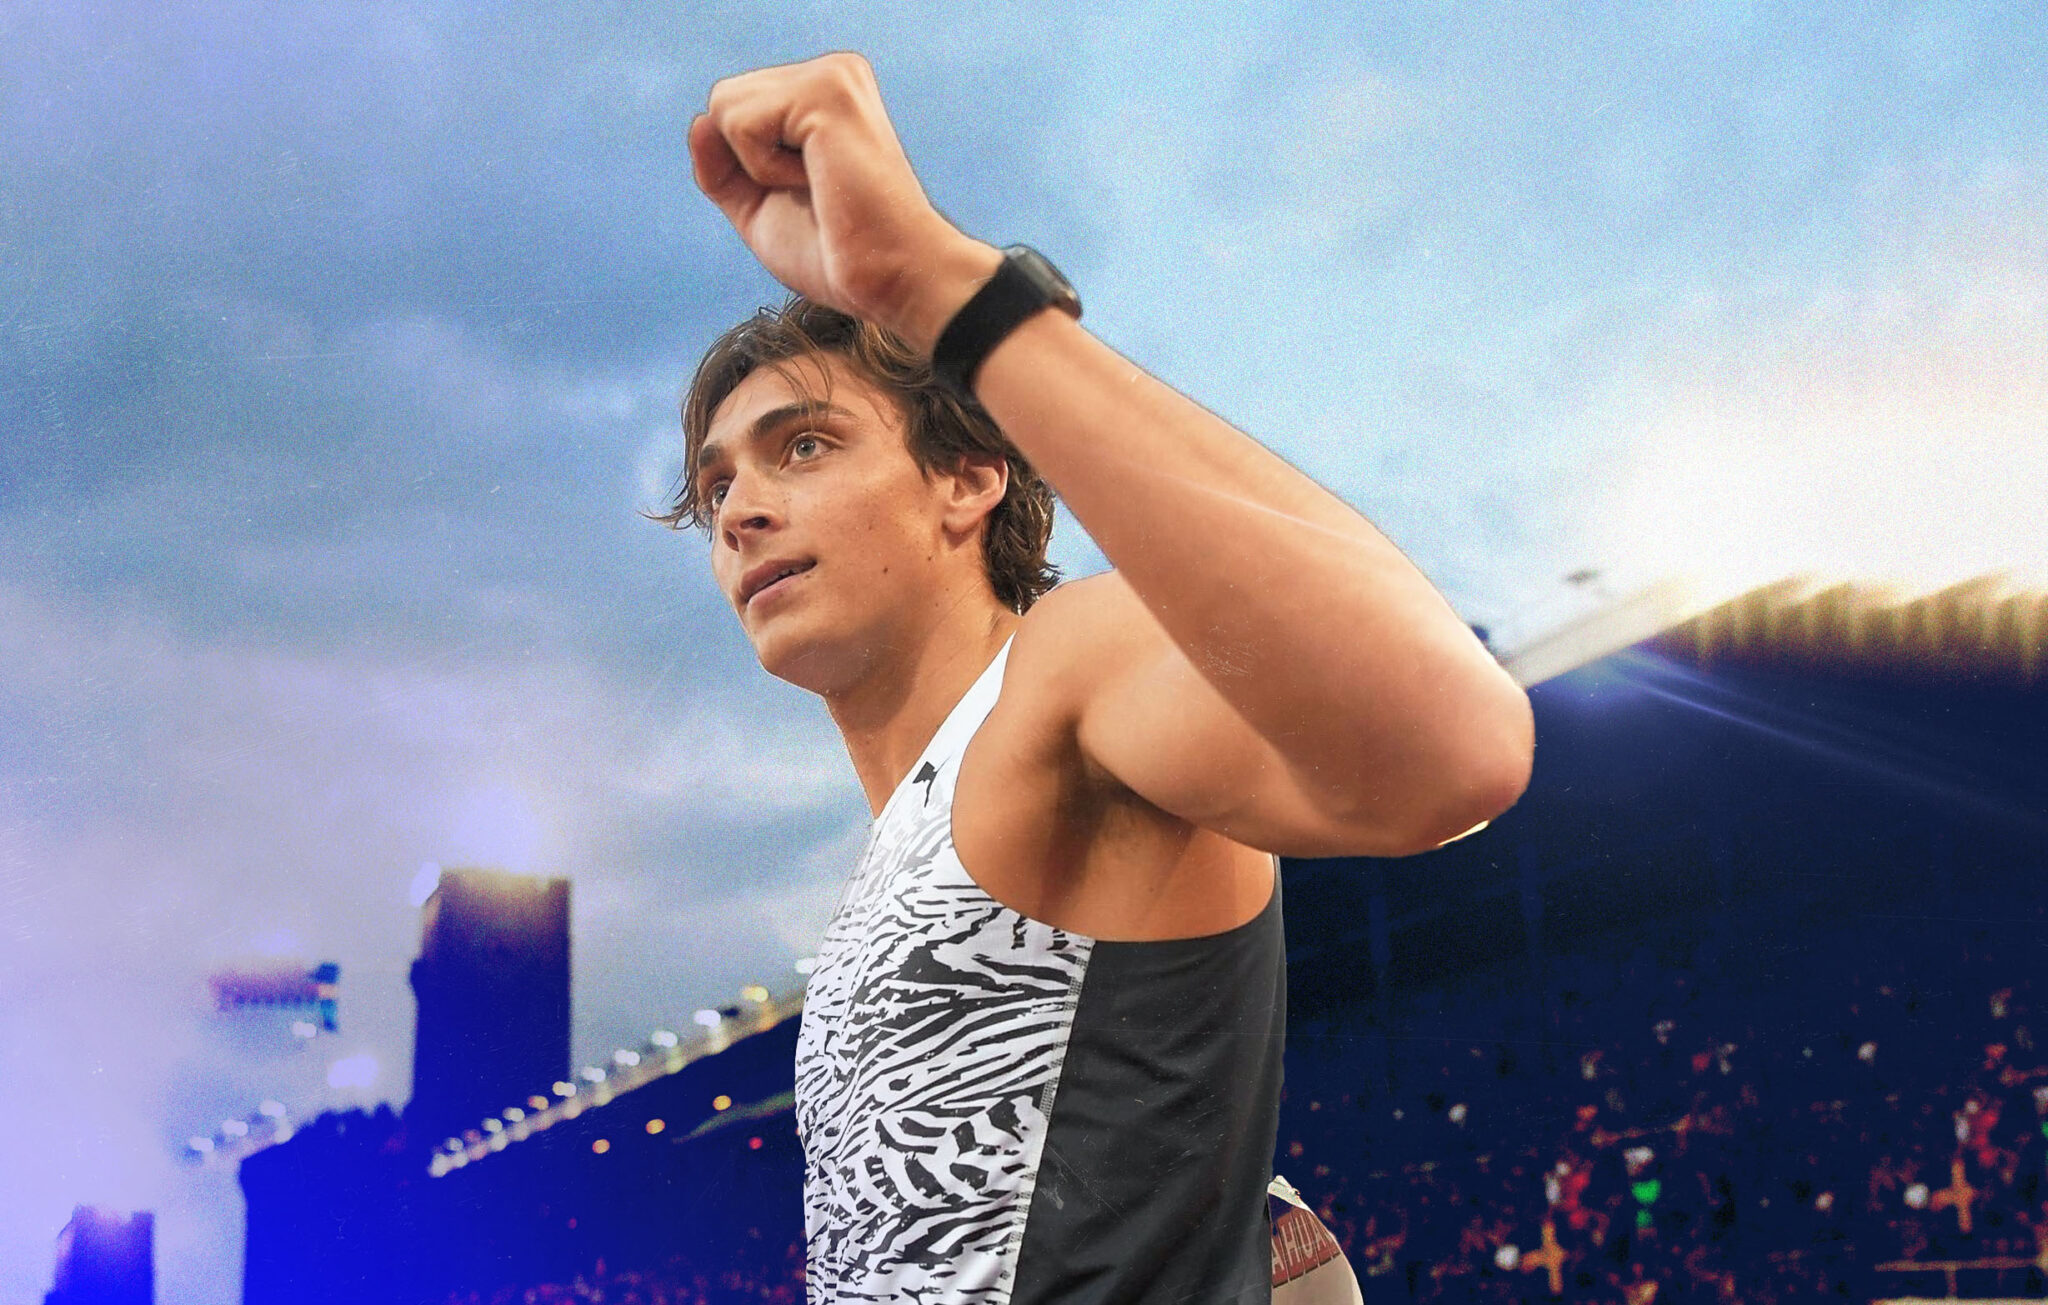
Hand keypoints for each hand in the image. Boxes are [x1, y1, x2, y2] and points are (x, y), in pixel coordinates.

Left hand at [689, 52, 999, 352]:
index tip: (808, 194)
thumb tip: (699, 120)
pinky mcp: (826, 92)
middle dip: (746, 165)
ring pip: (724, 107)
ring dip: (756, 168)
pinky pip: (740, 124)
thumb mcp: (759, 207)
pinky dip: (764, 170)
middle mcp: (831, 73)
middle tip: (813, 193)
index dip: (744, 168)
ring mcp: (832, 76)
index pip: (733, 109)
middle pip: (722, 102)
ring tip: (817, 185)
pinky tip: (818, 181)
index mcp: (822, 94)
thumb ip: (721, 166)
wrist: (891, 280)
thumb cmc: (838, 253)